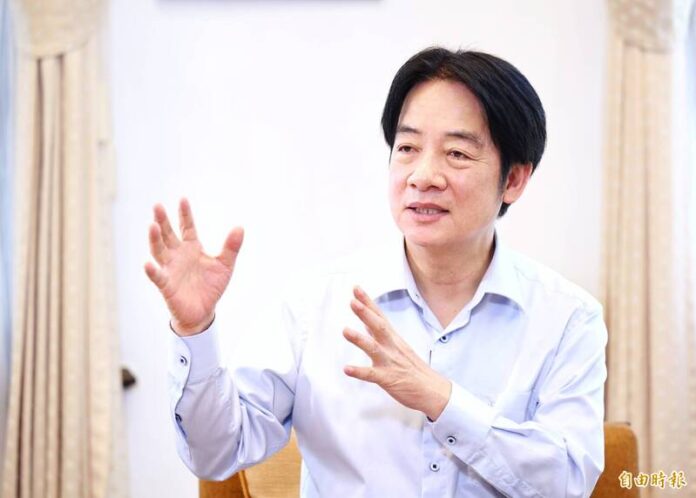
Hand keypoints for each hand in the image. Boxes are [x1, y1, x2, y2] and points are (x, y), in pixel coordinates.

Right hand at [144, 198, 243, 335]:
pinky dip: (152, 271)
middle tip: (157, 205)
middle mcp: (177, 255)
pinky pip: (158, 277)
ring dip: (154, 239)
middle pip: (168, 234)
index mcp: (191, 247)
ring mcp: (170, 269)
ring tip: (152, 225)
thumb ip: (231, 247)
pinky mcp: (167, 286)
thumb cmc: (211, 286)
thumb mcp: (225, 265)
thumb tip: (240, 227)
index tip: (183, 199)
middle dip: (163, 221)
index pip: (186, 226)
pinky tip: (148, 264)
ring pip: (159, 251)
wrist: (203, 311)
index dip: (184, 214)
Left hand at [343, 286, 451, 420]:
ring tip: (345, 330)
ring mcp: (390, 362)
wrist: (433, 391)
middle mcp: (392, 347)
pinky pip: (372, 375)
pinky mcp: (388, 379)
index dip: (368, 302)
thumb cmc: (414, 370)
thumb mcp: (398, 348)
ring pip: (374, 348)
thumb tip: (365, 323)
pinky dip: (359, 371)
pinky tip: (347, 369)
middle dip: (366, 313)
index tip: (356, 288)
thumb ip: (380, 335)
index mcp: (394, 339)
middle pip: (379, 326)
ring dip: (359, 339)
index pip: (379, 316)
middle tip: (352, 301)